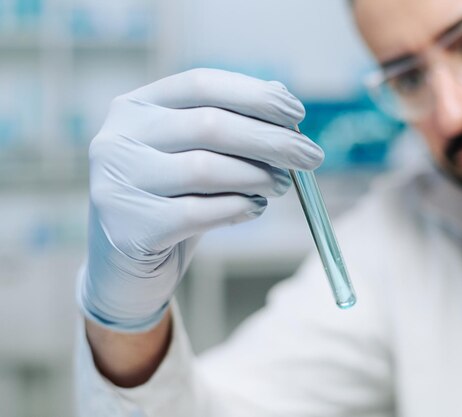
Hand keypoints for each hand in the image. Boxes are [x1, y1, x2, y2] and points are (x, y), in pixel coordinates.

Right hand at [78, 68, 323, 331]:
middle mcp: (118, 138)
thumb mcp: (195, 154)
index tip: (297, 115)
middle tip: (311, 157)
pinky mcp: (130, 228)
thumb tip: (284, 100)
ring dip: (258, 177)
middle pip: (210, 125)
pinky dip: (237, 208)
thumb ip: (231, 125)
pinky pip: (199, 213)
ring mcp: (118, 184)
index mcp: (136, 107)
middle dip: (271, 141)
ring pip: (206, 169)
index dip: (255, 96)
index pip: (202, 84)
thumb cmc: (172, 198)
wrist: (128, 264)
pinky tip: (254, 208)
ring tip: (280, 186)